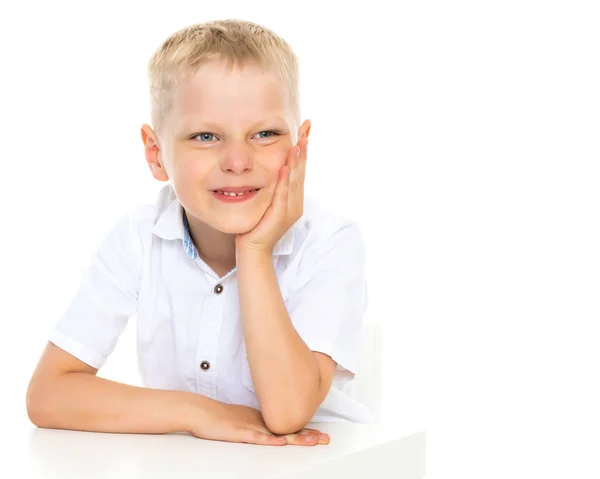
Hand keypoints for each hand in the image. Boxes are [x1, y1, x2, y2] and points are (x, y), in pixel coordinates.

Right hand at [189, 398, 329, 446]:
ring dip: (296, 438)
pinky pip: (257, 437)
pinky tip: (280, 442)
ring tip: (312, 441)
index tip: (320, 435)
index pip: (287, 426)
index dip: (305, 431)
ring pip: (277, 434)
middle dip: (308, 435)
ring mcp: (251, 426)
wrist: (200, 411)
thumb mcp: (243, 420)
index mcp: (262, 419)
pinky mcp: (239, 432)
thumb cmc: (219, 417)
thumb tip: (271, 431)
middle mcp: (260, 422)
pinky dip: (270, 440)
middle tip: (325, 439)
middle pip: (288, 429)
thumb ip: (257, 424)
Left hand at [235, 135, 307, 253]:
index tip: (305, 129)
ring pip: (295, 181)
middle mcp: (295, 203)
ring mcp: (289, 211)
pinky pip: (283, 196)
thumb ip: (272, 187)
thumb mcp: (266, 202)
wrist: (253, 250)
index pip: (300, 169)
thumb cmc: (257, 226)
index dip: (303, 149)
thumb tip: (272, 168)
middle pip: (301, 171)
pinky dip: (285, 181)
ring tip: (299, 143)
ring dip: (297, 161)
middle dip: (304, 148)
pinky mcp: (279, 217)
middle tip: (307, 128)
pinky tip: (286, 167)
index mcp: (294, 198)